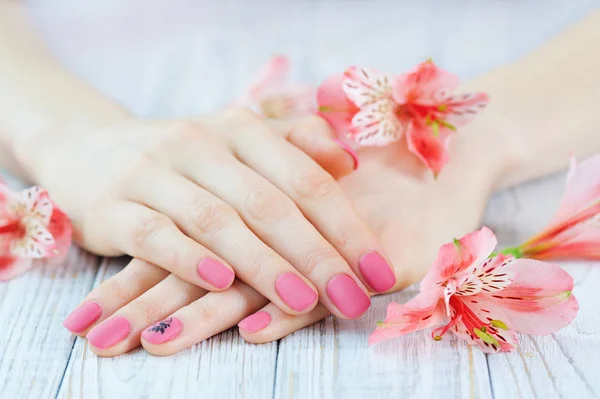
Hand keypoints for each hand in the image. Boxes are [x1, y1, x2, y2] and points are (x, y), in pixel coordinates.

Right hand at [65, 129, 502, 355]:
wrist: (91, 149)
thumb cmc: (183, 157)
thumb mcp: (237, 141)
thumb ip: (294, 145)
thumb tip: (349, 161)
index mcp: (240, 129)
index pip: (306, 179)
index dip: (348, 226)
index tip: (380, 271)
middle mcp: (199, 144)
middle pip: (269, 203)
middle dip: (317, 255)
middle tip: (354, 299)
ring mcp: (153, 173)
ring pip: (217, 221)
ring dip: (264, 263)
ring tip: (304, 301)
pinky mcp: (113, 206)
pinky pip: (155, 235)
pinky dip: (189, 260)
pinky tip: (221, 284)